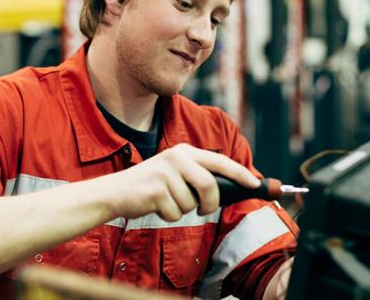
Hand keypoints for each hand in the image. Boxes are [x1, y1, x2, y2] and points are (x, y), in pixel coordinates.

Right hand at [103, 143, 259, 220]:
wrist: (115, 192)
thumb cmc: (151, 186)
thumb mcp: (174, 171)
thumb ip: (197, 175)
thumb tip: (230, 188)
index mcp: (183, 152)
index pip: (220, 161)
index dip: (240, 173)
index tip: (254, 184)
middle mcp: (176, 158)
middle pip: (210, 185)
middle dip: (211, 203)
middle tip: (205, 210)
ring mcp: (165, 173)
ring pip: (192, 204)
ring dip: (182, 210)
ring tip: (166, 201)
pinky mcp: (155, 190)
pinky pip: (175, 213)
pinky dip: (168, 216)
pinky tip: (156, 206)